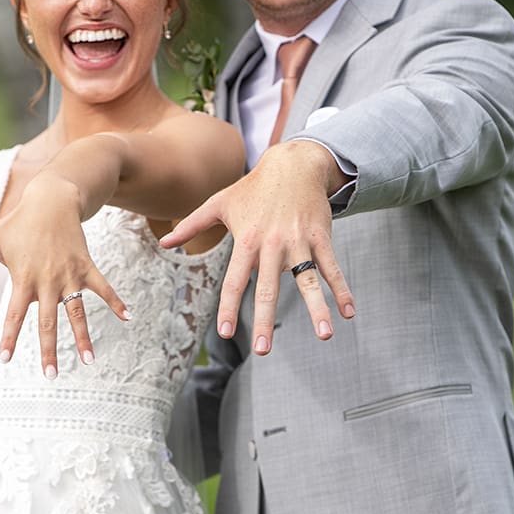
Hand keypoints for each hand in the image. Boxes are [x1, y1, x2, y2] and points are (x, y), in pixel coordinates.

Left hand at [0, 175, 126, 376]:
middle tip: (50, 375)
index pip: (13, 314)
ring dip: (83, 337)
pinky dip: (116, 301)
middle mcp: (47, 281)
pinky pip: (103, 287)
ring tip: (88, 361)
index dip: (9, 337)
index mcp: (22, 278)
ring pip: (77, 312)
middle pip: (48, 322)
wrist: (51, 199)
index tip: (4, 359)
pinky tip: (128, 317)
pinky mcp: (86, 266)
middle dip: (49, 350)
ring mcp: (69, 275)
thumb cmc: (17, 223)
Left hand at [159, 140, 354, 353]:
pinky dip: (342, 289)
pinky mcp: (320, 236)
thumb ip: (191, 225)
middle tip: (263, 350)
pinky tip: (349, 312)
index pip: (235, 280)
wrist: (294, 163)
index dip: (229, 306)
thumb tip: (163, 242)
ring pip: (308, 280)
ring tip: (324, 336)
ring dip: (318, 308)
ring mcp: (299, 241)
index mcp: (246, 240)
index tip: (225, 332)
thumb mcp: (220, 203)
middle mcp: (272, 243)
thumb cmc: (253, 187)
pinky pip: (332, 267)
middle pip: (268, 288)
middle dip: (265, 320)